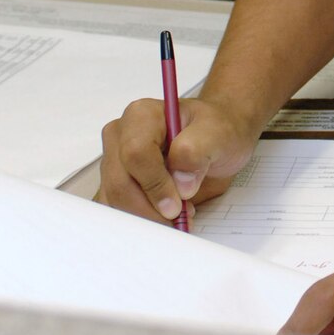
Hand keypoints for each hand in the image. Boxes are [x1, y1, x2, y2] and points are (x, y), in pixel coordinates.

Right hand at [97, 94, 257, 224]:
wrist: (216, 140)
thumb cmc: (215, 131)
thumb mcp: (218, 134)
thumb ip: (198, 152)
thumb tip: (180, 183)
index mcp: (142, 115)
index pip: (135, 153)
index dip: (155, 184)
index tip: (177, 205)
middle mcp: (121, 135)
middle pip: (120, 182)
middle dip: (149, 209)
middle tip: (179, 219)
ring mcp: (115, 160)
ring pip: (115, 199)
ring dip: (146, 217)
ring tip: (178, 215)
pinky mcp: (116, 182)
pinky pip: (119, 208)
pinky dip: (141, 219)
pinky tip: (165, 217)